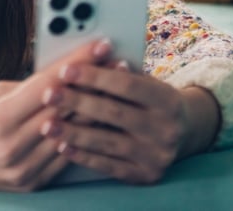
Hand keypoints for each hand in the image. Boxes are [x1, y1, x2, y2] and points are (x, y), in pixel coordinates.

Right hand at [0, 40, 106, 190]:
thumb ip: (27, 89)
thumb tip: (65, 76)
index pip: (47, 86)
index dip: (76, 63)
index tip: (98, 45)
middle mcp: (11, 147)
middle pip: (64, 110)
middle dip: (92, 82)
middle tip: (115, 62)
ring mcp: (22, 169)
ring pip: (71, 135)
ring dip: (95, 110)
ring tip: (115, 89)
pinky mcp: (31, 183)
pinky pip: (65, 158)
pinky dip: (82, 137)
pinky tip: (99, 121)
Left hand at [38, 45, 220, 184]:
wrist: (186, 132)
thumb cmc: (152, 99)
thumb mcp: (146, 82)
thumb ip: (120, 74)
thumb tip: (86, 57)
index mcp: (167, 99)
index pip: (127, 85)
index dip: (95, 77)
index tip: (66, 70)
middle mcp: (165, 129)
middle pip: (114, 114)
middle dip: (77, 103)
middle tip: (49, 95)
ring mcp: (156, 155)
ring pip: (108, 142)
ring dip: (73, 133)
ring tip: (47, 125)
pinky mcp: (145, 175)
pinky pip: (109, 166)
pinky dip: (83, 156)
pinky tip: (63, 147)